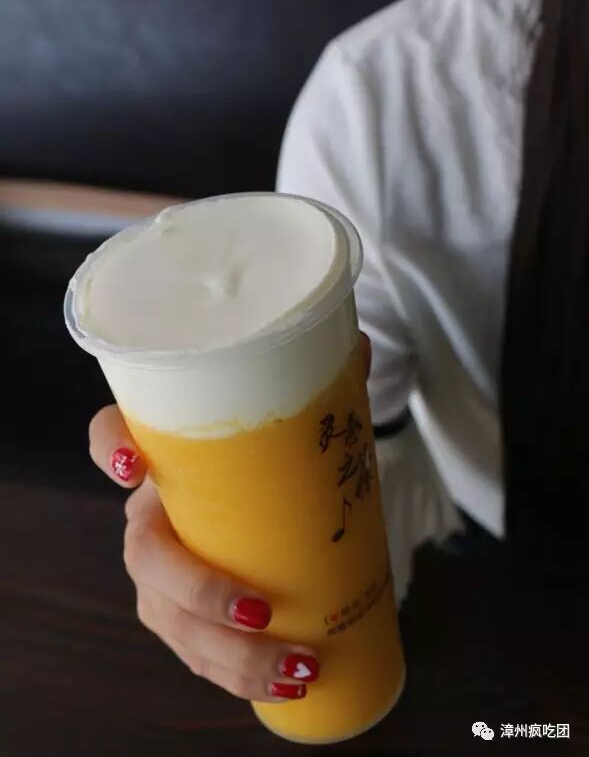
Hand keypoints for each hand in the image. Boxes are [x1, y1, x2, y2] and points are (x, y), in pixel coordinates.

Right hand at [88, 333, 371, 701]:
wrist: (259, 510)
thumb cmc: (264, 463)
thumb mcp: (291, 424)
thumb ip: (322, 384)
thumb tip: (363, 347)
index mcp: (164, 458)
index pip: (110, 434)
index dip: (108, 446)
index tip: (132, 462)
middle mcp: (148, 516)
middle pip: (144, 556)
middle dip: (196, 589)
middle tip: (260, 608)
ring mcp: (158, 574)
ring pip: (169, 620)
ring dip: (228, 653)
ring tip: (297, 661)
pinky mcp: (180, 618)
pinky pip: (194, 654)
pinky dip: (237, 675)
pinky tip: (286, 683)